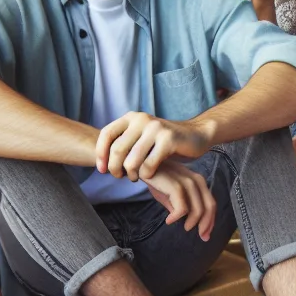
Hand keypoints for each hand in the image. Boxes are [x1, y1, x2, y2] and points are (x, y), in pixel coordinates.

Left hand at [96, 112, 213, 181]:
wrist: (196, 135)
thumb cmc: (165, 142)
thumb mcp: (142, 137)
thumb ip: (125, 143)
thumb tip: (102, 160)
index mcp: (132, 117)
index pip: (106, 134)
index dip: (100, 154)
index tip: (101, 170)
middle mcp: (142, 120)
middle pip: (117, 150)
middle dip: (115, 169)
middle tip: (121, 177)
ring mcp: (155, 128)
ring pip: (132, 160)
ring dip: (131, 174)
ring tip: (136, 178)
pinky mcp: (168, 140)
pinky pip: (149, 165)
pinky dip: (147, 175)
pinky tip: (150, 176)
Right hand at [145, 161, 216, 239]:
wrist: (141, 165)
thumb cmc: (156, 179)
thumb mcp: (171, 194)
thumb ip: (181, 205)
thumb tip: (188, 223)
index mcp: (198, 181)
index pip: (211, 203)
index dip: (211, 220)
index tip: (206, 234)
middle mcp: (196, 180)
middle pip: (209, 206)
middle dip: (207, 224)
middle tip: (201, 236)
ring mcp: (186, 182)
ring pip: (198, 209)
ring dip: (192, 222)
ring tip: (185, 228)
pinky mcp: (175, 185)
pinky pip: (182, 208)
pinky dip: (177, 217)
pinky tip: (169, 220)